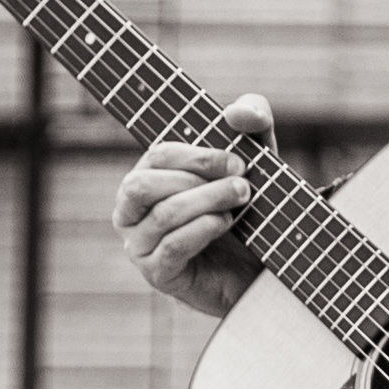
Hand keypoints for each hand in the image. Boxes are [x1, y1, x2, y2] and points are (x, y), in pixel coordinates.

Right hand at [113, 90, 273, 323]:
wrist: (256, 271)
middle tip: (242, 184)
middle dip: (197, 178)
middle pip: (145, 184)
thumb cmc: (246, 211)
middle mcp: (132, 212)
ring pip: (162, 215)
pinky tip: (226, 224)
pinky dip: (202, 230)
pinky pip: (172, 246)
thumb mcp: (256, 162)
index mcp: (148, 179)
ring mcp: (140, 246)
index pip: (157, 156)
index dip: (198, 155)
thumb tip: (237, 114)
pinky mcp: (157, 274)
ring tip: (240, 201)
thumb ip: (253, 124)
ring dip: (207, 202)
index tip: (239, 161)